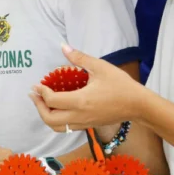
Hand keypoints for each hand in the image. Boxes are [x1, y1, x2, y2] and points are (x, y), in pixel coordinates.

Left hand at [30, 44, 146, 131]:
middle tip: (35, 94)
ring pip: (57, 127)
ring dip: (46, 116)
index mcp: (80, 101)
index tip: (37, 84)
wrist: (138, 105)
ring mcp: (84, 123)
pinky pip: (67, 127)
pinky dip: (57, 120)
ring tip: (43, 103)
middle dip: (39, 107)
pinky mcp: (88, 125)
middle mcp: (79, 116)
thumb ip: (79, 57)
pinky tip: (58, 107)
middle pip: (49, 119)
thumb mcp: (100, 67)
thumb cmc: (120, 85)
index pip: (52, 101)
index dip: (41, 92)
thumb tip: (63, 46)